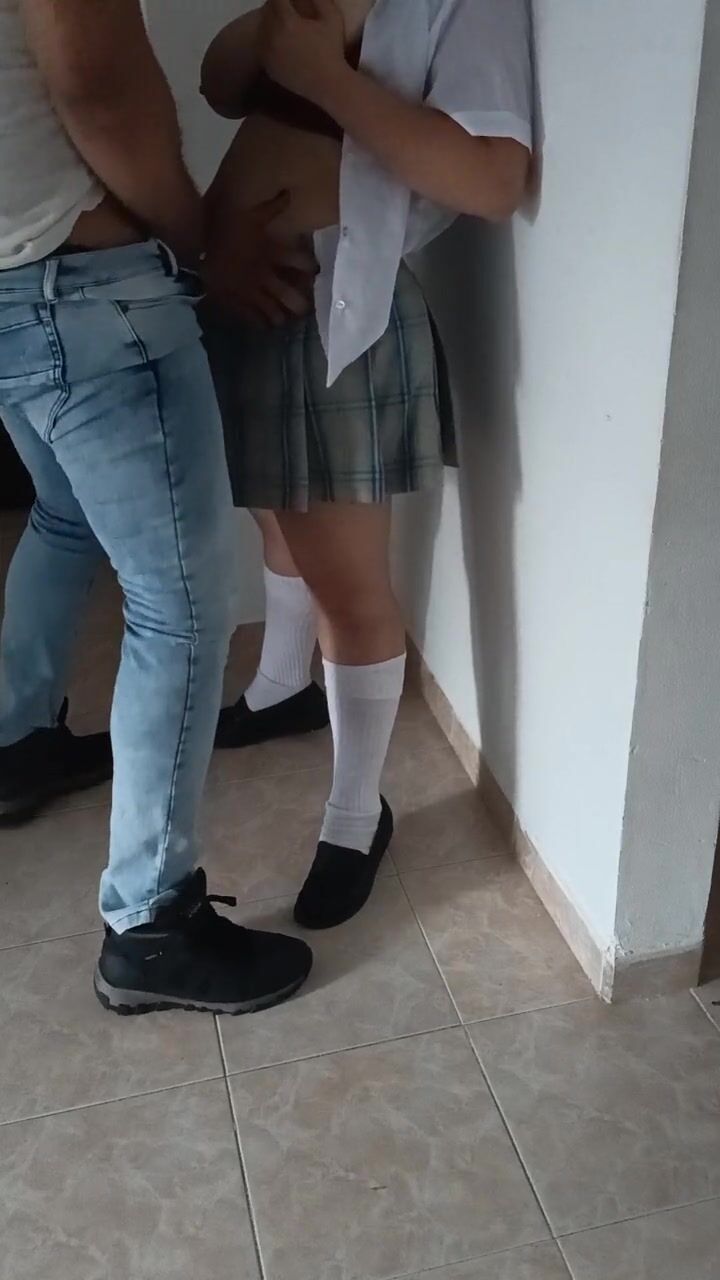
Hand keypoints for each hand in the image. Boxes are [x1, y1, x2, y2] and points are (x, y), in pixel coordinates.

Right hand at [203, 191, 316, 325]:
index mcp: (272, 254)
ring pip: (274, 312)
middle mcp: (266, 277)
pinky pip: (253, 319)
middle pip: (291, 297)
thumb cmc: (225, 230)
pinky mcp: (237, 304)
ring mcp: (251, 293)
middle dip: (300, 303)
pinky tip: (263, 325)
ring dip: (280, 316)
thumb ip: (272, 207)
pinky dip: (260, 323)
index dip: (311, 267)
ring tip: (283, 319)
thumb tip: (289, 193)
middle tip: (304, 307)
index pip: (301, 262)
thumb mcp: (250, 215)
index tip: (314, 271)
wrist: (197, 251)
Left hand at [259, 0, 346, 105]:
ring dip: (271, 23)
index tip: (290, 0)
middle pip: (267, 12)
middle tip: (288, 9)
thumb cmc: (332, 49)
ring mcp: (267, 54)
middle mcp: (271, 36)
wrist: (328, 85)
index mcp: (286, 22)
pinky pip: (263, 47)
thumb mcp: (331, 16)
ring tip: (285, 25)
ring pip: (262, 29)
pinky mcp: (268, 67)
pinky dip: (269, 41)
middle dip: (277, 7)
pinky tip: (283, 42)